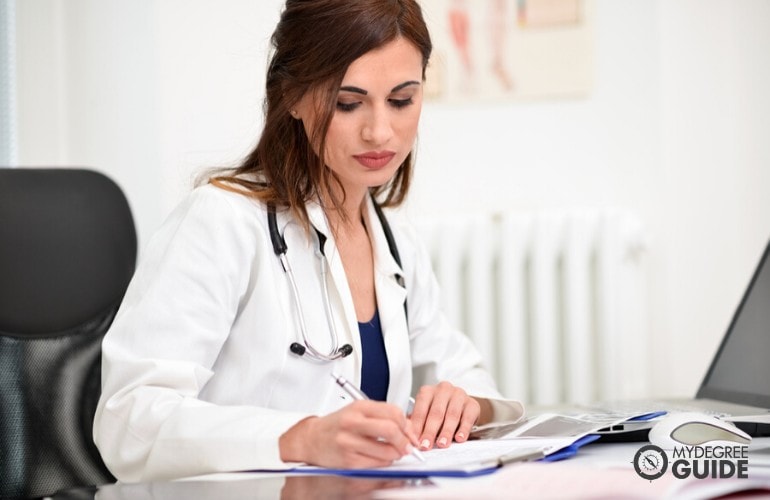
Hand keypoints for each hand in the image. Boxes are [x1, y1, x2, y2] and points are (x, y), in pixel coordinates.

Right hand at [279, 400, 419, 467]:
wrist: (312, 439)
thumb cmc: (338, 425)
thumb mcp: (359, 411)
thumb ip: (383, 416)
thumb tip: (409, 429)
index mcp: (358, 407)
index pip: (393, 412)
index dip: (407, 425)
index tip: (410, 433)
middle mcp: (353, 423)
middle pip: (391, 430)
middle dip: (405, 441)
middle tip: (408, 446)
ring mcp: (349, 443)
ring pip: (386, 451)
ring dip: (395, 455)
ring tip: (392, 452)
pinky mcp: (348, 461)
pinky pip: (376, 465)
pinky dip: (383, 463)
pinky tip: (378, 458)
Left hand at [409, 381, 487, 450]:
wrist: (462, 406)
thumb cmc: (440, 411)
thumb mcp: (427, 414)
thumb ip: (418, 424)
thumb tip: (408, 437)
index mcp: (428, 392)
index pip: (421, 409)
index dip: (417, 427)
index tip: (414, 441)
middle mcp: (443, 390)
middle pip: (436, 413)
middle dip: (430, 431)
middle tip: (426, 445)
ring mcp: (459, 395)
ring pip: (452, 415)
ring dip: (446, 432)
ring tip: (442, 444)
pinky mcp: (472, 403)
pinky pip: (467, 417)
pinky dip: (463, 429)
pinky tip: (459, 438)